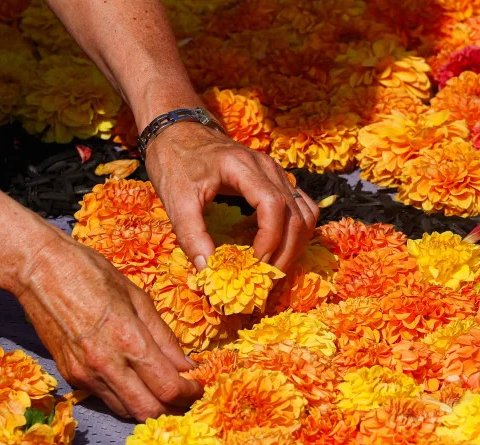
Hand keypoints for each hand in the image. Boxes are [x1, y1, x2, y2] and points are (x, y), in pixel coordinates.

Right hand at [14, 229, 201, 420]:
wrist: (37, 269)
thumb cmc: (91, 273)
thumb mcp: (138, 298)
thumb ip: (164, 337)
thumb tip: (187, 365)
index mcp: (128, 340)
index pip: (168, 387)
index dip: (190, 393)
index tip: (200, 387)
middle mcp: (106, 364)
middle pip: (149, 411)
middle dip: (174, 409)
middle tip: (187, 398)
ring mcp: (85, 374)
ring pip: (127, 411)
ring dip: (150, 408)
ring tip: (164, 393)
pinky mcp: (70, 376)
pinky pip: (106, 399)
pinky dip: (127, 398)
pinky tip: (137, 384)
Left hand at [143, 122, 318, 271]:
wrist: (177, 130)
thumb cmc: (174, 162)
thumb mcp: (175, 199)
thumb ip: (191, 235)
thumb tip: (209, 271)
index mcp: (243, 166)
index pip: (273, 206)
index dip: (269, 240)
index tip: (254, 264)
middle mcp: (267, 167)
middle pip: (296, 214)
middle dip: (285, 252)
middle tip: (266, 278)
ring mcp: (276, 172)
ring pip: (305, 213)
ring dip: (295, 244)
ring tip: (273, 266)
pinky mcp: (277, 179)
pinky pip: (301, 207)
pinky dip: (295, 230)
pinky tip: (273, 245)